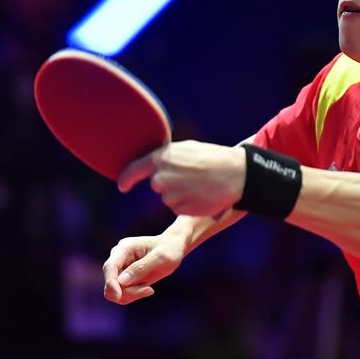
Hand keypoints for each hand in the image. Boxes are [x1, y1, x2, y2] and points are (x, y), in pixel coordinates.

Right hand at [102, 232, 185, 304]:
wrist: (173, 248)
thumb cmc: (169, 249)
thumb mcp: (160, 257)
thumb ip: (141, 268)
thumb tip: (121, 281)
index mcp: (124, 248)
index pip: (110, 266)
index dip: (111, 283)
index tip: (117, 297)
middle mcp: (118, 258)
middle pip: (111, 282)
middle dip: (127, 291)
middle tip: (149, 290)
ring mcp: (120, 268)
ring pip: (115, 291)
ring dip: (132, 294)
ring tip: (149, 289)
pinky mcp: (125, 278)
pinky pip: (122, 294)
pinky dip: (134, 295)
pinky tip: (148, 289)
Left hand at [117, 140, 245, 216]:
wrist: (237, 174)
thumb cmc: (214, 158)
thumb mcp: (187, 148)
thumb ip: (167, 157)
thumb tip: (152, 165)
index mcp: (162, 157)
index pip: (134, 169)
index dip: (126, 179)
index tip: (122, 186)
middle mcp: (162, 177)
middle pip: (157, 184)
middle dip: (169, 182)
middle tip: (191, 175)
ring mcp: (171, 195)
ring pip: (168, 197)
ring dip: (180, 193)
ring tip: (200, 184)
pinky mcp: (181, 209)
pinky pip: (178, 208)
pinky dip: (188, 204)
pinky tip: (202, 195)